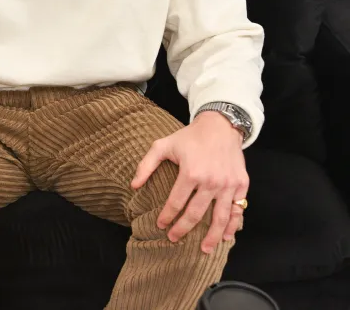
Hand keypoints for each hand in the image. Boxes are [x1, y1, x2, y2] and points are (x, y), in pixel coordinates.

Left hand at [131, 111, 247, 253]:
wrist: (220, 126)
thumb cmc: (189, 136)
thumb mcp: (163, 145)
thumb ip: (146, 165)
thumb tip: (133, 186)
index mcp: (190, 173)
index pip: (176, 203)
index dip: (167, 216)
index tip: (160, 225)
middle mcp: (211, 182)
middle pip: (196, 214)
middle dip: (183, 229)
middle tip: (174, 239)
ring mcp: (228, 185)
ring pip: (220, 218)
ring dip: (212, 236)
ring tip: (204, 249)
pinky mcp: (242, 184)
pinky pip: (238, 209)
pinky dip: (233, 224)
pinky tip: (227, 236)